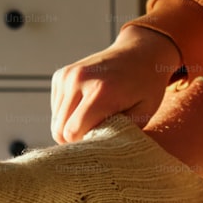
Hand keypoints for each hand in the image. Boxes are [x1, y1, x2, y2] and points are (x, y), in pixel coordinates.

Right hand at [50, 25, 181, 143]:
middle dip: (76, 139)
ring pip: (56, 120)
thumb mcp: (144, 113)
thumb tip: (97, 150)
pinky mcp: (61, 75)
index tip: (100, 145)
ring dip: (71, 126)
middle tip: (98, 137)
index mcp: (101, 91)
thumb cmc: (146, 87)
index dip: (84, 145)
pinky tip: (87, 108)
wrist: (140, 52)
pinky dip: (68, 114)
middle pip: (59, 129)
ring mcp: (67, 75)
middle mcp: (79, 80)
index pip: (72, 132)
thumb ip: (120, 133)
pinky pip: (56, 108)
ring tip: (95, 120)